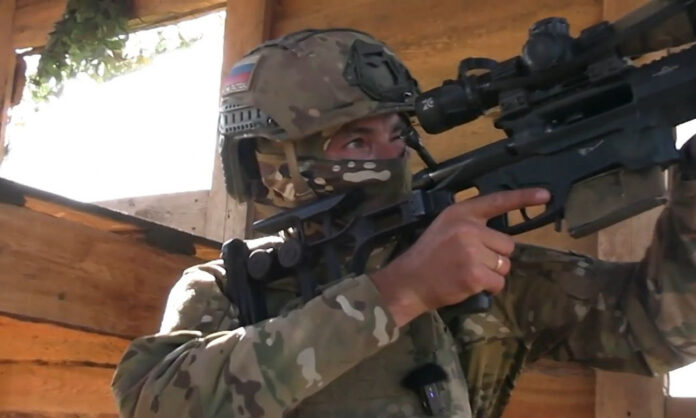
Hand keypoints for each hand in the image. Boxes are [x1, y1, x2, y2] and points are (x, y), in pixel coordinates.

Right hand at [371, 188, 550, 326]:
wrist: (409, 281)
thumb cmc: (429, 256)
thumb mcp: (446, 228)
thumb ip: (471, 225)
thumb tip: (502, 238)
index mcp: (461, 213)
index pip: (497, 201)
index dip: (523, 198)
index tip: (545, 195)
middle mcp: (468, 228)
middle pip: (507, 243)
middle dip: (495, 256)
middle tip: (471, 262)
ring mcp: (471, 251)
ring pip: (504, 264)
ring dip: (492, 273)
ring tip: (468, 273)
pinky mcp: (474, 274)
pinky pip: (498, 281)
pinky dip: (489, 287)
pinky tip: (470, 284)